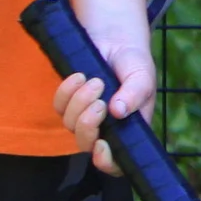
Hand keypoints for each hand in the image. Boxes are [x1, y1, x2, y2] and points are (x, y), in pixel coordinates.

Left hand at [52, 35, 154, 177]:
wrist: (114, 38)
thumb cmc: (133, 61)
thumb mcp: (142, 75)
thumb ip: (135, 93)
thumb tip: (118, 112)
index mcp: (128, 129)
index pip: (116, 162)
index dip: (107, 162)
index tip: (101, 144)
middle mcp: (105, 128)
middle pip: (86, 144)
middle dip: (88, 125)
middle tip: (100, 101)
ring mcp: (84, 116)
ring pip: (71, 125)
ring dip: (80, 102)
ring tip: (95, 80)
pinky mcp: (68, 103)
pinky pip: (59, 106)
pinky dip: (67, 91)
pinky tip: (80, 76)